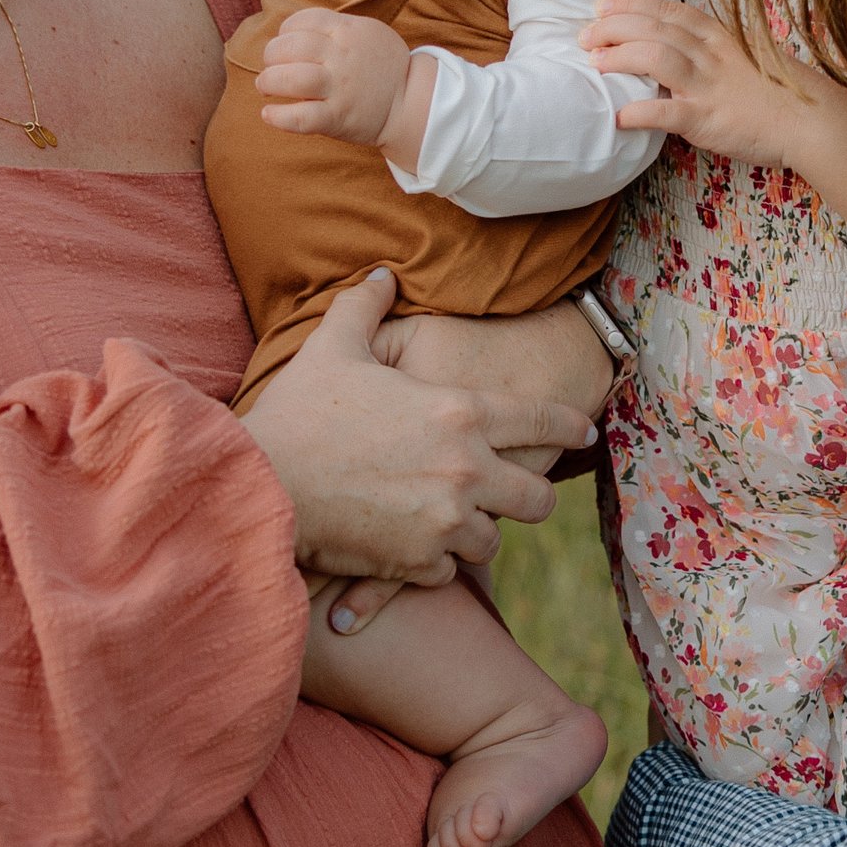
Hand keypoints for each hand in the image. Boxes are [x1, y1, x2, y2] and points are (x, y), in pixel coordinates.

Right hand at [238, 271, 594, 584]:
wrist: (259, 486)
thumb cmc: (296, 414)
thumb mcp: (331, 349)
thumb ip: (365, 308)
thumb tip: (383, 274)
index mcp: (457, 412)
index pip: (539, 419)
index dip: (569, 425)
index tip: (587, 432)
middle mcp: (465, 469)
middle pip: (537, 498)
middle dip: (530, 497)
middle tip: (516, 495)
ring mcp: (445, 521)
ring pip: (492, 541)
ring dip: (475, 533)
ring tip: (451, 523)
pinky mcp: (418, 563)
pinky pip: (448, 572)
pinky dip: (433, 563)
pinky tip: (412, 549)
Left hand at [255, 7, 428, 165]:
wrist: (413, 103)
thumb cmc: (385, 66)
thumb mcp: (368, 32)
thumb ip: (336, 28)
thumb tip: (295, 31)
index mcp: (349, 31)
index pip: (304, 20)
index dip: (285, 31)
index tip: (284, 43)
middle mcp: (343, 57)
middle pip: (291, 47)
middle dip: (271, 56)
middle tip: (271, 67)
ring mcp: (340, 88)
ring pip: (293, 79)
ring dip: (269, 81)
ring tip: (266, 87)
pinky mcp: (338, 118)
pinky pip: (301, 118)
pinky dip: (279, 117)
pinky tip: (269, 114)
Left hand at [584, 0, 814, 167]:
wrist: (811, 121)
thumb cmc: (779, 92)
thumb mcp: (744, 58)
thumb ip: (711, 52)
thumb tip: (678, 49)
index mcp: (717, 36)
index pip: (667, 10)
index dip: (630, 5)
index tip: (602, 6)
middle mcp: (710, 54)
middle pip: (653, 28)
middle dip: (613, 28)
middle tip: (585, 37)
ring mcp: (709, 85)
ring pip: (655, 58)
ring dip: (619, 58)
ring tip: (595, 65)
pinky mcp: (708, 119)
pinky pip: (667, 112)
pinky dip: (639, 113)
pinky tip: (619, 117)